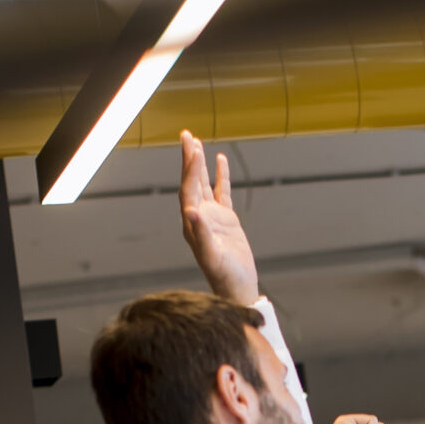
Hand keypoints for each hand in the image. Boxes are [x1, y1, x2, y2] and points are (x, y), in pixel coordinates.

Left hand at [179, 132, 259, 305]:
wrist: (237, 288)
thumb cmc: (224, 276)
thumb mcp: (212, 256)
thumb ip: (201, 234)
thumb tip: (192, 211)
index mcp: (192, 222)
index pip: (188, 189)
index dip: (190, 168)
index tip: (193, 149)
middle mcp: (198, 216)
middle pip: (191, 181)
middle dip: (190, 158)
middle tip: (187, 135)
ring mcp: (212, 216)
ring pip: (203, 183)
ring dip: (200, 164)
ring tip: (197, 142)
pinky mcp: (226, 219)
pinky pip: (222, 192)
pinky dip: (220, 176)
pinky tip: (220, 161)